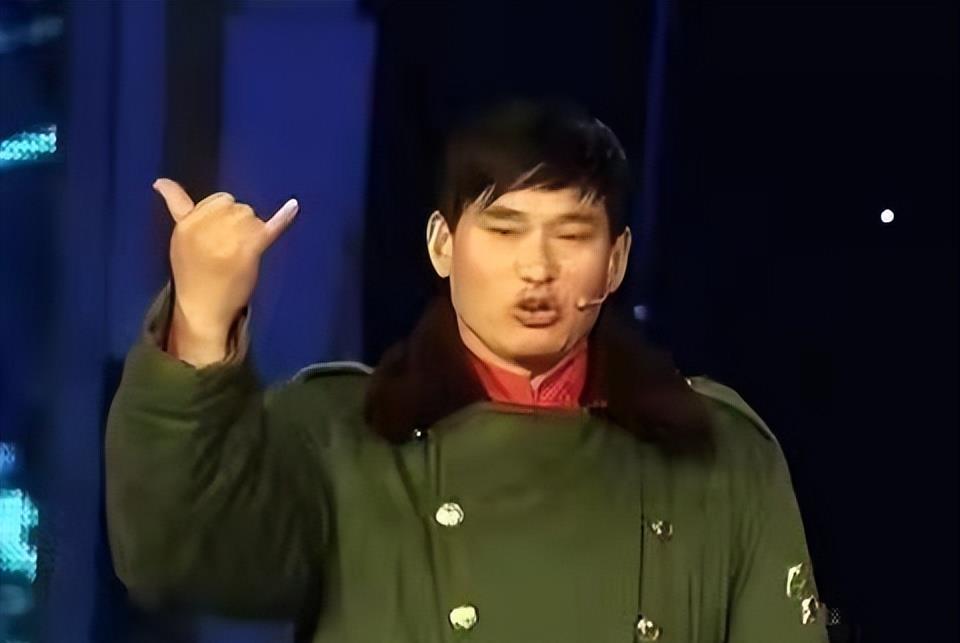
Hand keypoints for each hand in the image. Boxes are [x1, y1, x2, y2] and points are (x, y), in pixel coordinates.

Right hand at [152, 178, 298, 361]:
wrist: (203, 310)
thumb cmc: (193, 275)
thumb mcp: (179, 239)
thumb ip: (178, 209)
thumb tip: (161, 182)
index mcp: (187, 224)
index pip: (216, 200)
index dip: (222, 212)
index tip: (219, 229)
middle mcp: (207, 227)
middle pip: (236, 204)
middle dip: (238, 220)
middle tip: (230, 247)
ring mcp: (228, 238)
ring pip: (251, 215)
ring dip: (251, 231)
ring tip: (239, 254)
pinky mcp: (249, 250)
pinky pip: (269, 227)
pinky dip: (284, 217)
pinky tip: (293, 206)